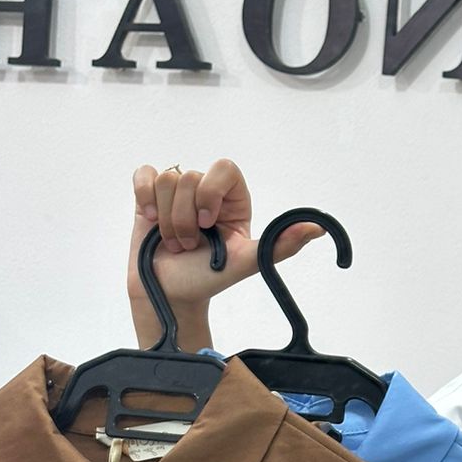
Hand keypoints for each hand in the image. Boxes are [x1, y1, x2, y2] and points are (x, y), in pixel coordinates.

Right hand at [127, 160, 323, 313]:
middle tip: (192, 243)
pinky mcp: (149, 196)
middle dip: (186, 218)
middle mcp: (205, 191)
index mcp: (233, 199)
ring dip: (167, 220)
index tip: (208, 222)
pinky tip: (152, 221)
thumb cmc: (208, 278)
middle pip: (190, 177)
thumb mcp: (246, 262)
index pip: (224, 168)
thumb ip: (280, 244)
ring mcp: (176, 192)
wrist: (171, 294)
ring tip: (176, 242)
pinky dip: (144, 199)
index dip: (211, 191)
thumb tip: (317, 229)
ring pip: (166, 180)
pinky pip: (144, 175)